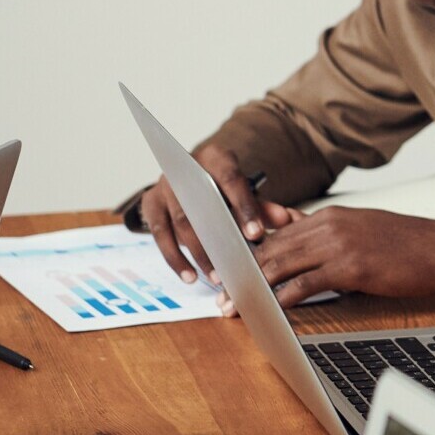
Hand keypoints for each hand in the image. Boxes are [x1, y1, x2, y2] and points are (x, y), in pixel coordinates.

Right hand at [139, 146, 294, 283]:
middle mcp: (185, 168)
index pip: (231, 180)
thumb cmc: (224, 187)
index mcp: (215, 158)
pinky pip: (159, 235)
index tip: (256, 234)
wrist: (193, 176)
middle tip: (236, 264)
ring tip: (216, 276)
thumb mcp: (245, 192)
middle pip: (202, 205)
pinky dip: (175, 258)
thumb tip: (285, 218)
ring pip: (180, 223)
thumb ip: (262, 206)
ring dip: (198, 253)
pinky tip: (189, 276)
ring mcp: (164, 186)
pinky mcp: (150, 204)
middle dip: (220, 238)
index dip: (244, 207)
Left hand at [216, 210, 434, 310]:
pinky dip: (282, 298)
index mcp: (329, 216)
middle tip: (221, 294)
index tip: (231, 271)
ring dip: (252, 289)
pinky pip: (305, 284)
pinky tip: (269, 311)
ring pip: (281, 265)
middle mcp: (328, 225)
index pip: (277, 234)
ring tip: (234, 306)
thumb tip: (305, 242)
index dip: (250, 255)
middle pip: (271, 249)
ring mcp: (338, 245)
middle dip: (242, 274)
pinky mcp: (349, 267)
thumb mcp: (364, 228)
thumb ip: (331, 234)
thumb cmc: (409, 243)